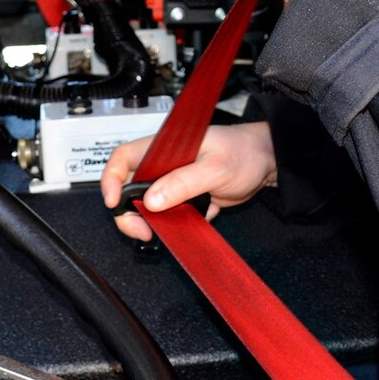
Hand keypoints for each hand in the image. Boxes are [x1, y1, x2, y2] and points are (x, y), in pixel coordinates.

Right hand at [99, 123, 277, 242]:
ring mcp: (173, 181)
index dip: (111, 179)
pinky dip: (171, 224)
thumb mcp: (215, 167)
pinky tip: (186, 226)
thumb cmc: (244, 153)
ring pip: (147, 204)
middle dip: (129, 211)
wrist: (267, 163)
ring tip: (161, 232)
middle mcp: (163, 164)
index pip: (124, 157)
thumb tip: (150, 201)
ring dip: (149, 221)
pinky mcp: (184, 197)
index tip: (113, 203)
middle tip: (142, 231)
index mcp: (164, 146)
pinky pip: (168, 213)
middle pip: (129, 187)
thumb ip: (183, 182)